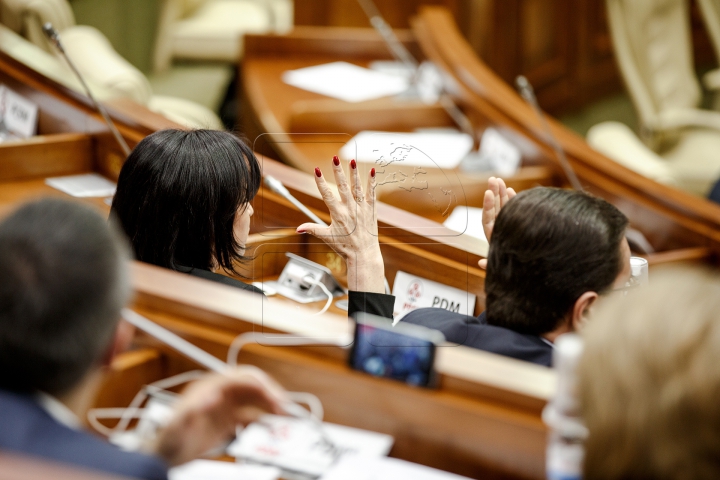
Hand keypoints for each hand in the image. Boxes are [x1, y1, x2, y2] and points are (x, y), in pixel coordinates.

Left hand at [152, 366, 287, 465]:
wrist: (164, 455)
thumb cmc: (168, 440)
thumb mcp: (178, 427)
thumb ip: (192, 411)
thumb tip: (211, 397)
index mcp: (210, 386)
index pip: (243, 377)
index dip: (262, 385)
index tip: (275, 398)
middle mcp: (220, 393)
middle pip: (252, 386)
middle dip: (271, 395)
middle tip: (284, 409)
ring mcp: (225, 406)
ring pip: (254, 400)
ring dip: (270, 407)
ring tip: (283, 418)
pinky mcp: (227, 420)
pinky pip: (250, 416)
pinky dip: (262, 421)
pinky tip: (269, 427)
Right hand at [297, 156, 384, 293]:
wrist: (364, 254)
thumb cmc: (345, 247)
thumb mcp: (327, 237)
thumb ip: (312, 229)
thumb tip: (298, 228)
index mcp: (337, 215)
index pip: (327, 195)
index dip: (321, 182)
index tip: (317, 170)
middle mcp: (349, 209)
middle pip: (342, 187)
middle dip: (338, 172)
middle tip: (335, 158)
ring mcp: (361, 209)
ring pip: (357, 187)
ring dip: (354, 173)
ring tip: (352, 160)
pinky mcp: (371, 210)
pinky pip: (372, 193)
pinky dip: (372, 182)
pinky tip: (372, 171)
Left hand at [478, 177, 515, 268]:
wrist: (529, 272)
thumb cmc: (514, 272)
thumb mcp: (501, 269)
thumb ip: (491, 265)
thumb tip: (481, 263)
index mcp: (494, 238)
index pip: (488, 219)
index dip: (488, 206)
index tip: (488, 193)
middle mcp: (500, 230)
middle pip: (494, 210)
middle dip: (494, 194)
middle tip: (493, 179)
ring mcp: (508, 225)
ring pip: (503, 207)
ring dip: (501, 194)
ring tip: (498, 180)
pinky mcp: (518, 223)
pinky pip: (513, 210)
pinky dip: (512, 200)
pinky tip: (510, 190)